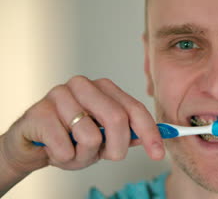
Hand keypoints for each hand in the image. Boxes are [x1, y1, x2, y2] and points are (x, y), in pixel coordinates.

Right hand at [0, 75, 163, 176]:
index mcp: (104, 88)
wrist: (32, 143)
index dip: (150, 132)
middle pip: (117, 119)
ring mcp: (60, 95)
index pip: (135, 109)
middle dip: (116, 148)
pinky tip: (55, 149)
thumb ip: (128, 135)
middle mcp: (84, 85)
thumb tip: (157, 140)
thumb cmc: (71, 138)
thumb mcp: (104, 138)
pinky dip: (64, 157)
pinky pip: (64, 147)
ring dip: (84, 155)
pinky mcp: (39, 111)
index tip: (158, 153)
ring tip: (72, 149)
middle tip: (104, 156)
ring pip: (90, 136)